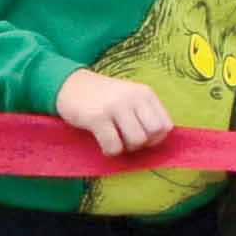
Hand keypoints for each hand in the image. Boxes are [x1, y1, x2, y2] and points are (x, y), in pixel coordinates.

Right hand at [54, 67, 175, 156]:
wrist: (69, 84)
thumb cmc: (102, 96)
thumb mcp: (129, 97)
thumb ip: (144, 113)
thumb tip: (157, 140)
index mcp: (145, 93)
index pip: (166, 125)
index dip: (156, 138)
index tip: (142, 138)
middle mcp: (133, 97)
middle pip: (154, 133)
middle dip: (143, 144)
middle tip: (127, 141)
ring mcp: (115, 106)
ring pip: (137, 140)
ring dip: (126, 148)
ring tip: (115, 141)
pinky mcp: (97, 117)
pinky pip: (114, 146)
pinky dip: (110, 151)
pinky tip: (103, 144)